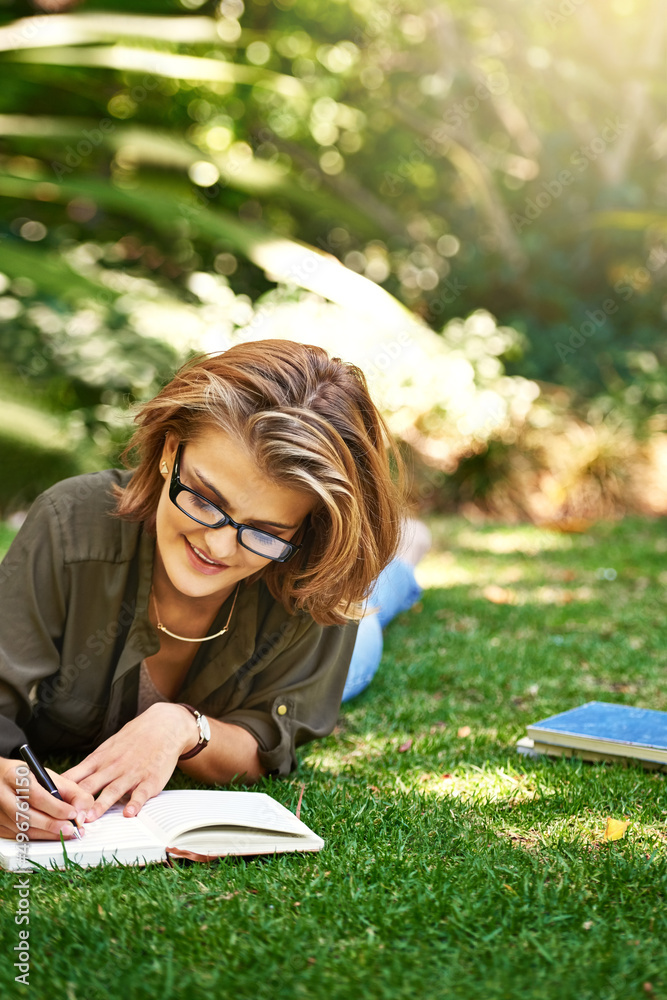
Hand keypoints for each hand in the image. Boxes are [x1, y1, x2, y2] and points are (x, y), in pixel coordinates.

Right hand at [0, 756, 92, 840]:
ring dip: (46, 834)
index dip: (56, 807)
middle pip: (26, 815)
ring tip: (66, 834)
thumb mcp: (48, 776)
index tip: (73, 813)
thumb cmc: (27, 778)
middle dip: (52, 824)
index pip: (36, 794)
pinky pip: (18, 836)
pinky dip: (36, 837)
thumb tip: (82, 811)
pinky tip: (50, 835)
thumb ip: (70, 791)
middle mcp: (2, 794)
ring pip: (21, 829)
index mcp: (15, 776)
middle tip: (71, 829)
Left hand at [61, 703, 196, 822]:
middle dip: (77, 802)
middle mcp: (113, 767)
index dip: (62, 791)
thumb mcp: (108, 747)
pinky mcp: (150, 779)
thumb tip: (68, 781)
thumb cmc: (133, 739)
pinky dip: (135, 803)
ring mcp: (132, 773)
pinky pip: (141, 793)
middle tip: (65, 816)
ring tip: (90, 818)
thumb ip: (91, 766)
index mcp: (100, 759)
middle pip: (91, 786)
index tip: (50, 804)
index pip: (76, 776)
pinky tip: (129, 812)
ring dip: (100, 805)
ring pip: (113, 791)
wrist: (163, 726)